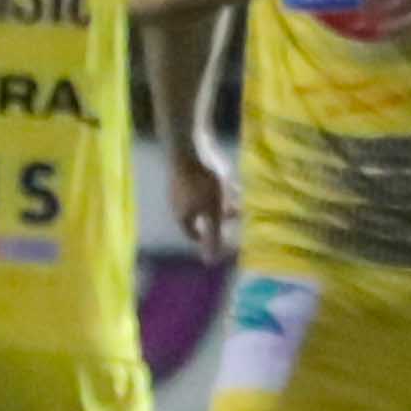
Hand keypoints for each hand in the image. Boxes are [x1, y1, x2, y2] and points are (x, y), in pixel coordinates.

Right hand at [167, 137, 236, 267]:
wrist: (187, 146)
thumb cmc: (202, 182)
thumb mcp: (214, 212)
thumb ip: (213, 237)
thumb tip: (210, 263)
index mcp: (182, 216)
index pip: (193, 234)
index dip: (208, 238)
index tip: (222, 235)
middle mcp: (176, 203)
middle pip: (199, 216)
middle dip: (217, 216)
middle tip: (234, 211)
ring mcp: (177, 185)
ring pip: (201, 198)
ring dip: (217, 199)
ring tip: (234, 193)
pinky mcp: (183, 168)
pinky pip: (200, 182)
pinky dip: (213, 185)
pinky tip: (225, 177)